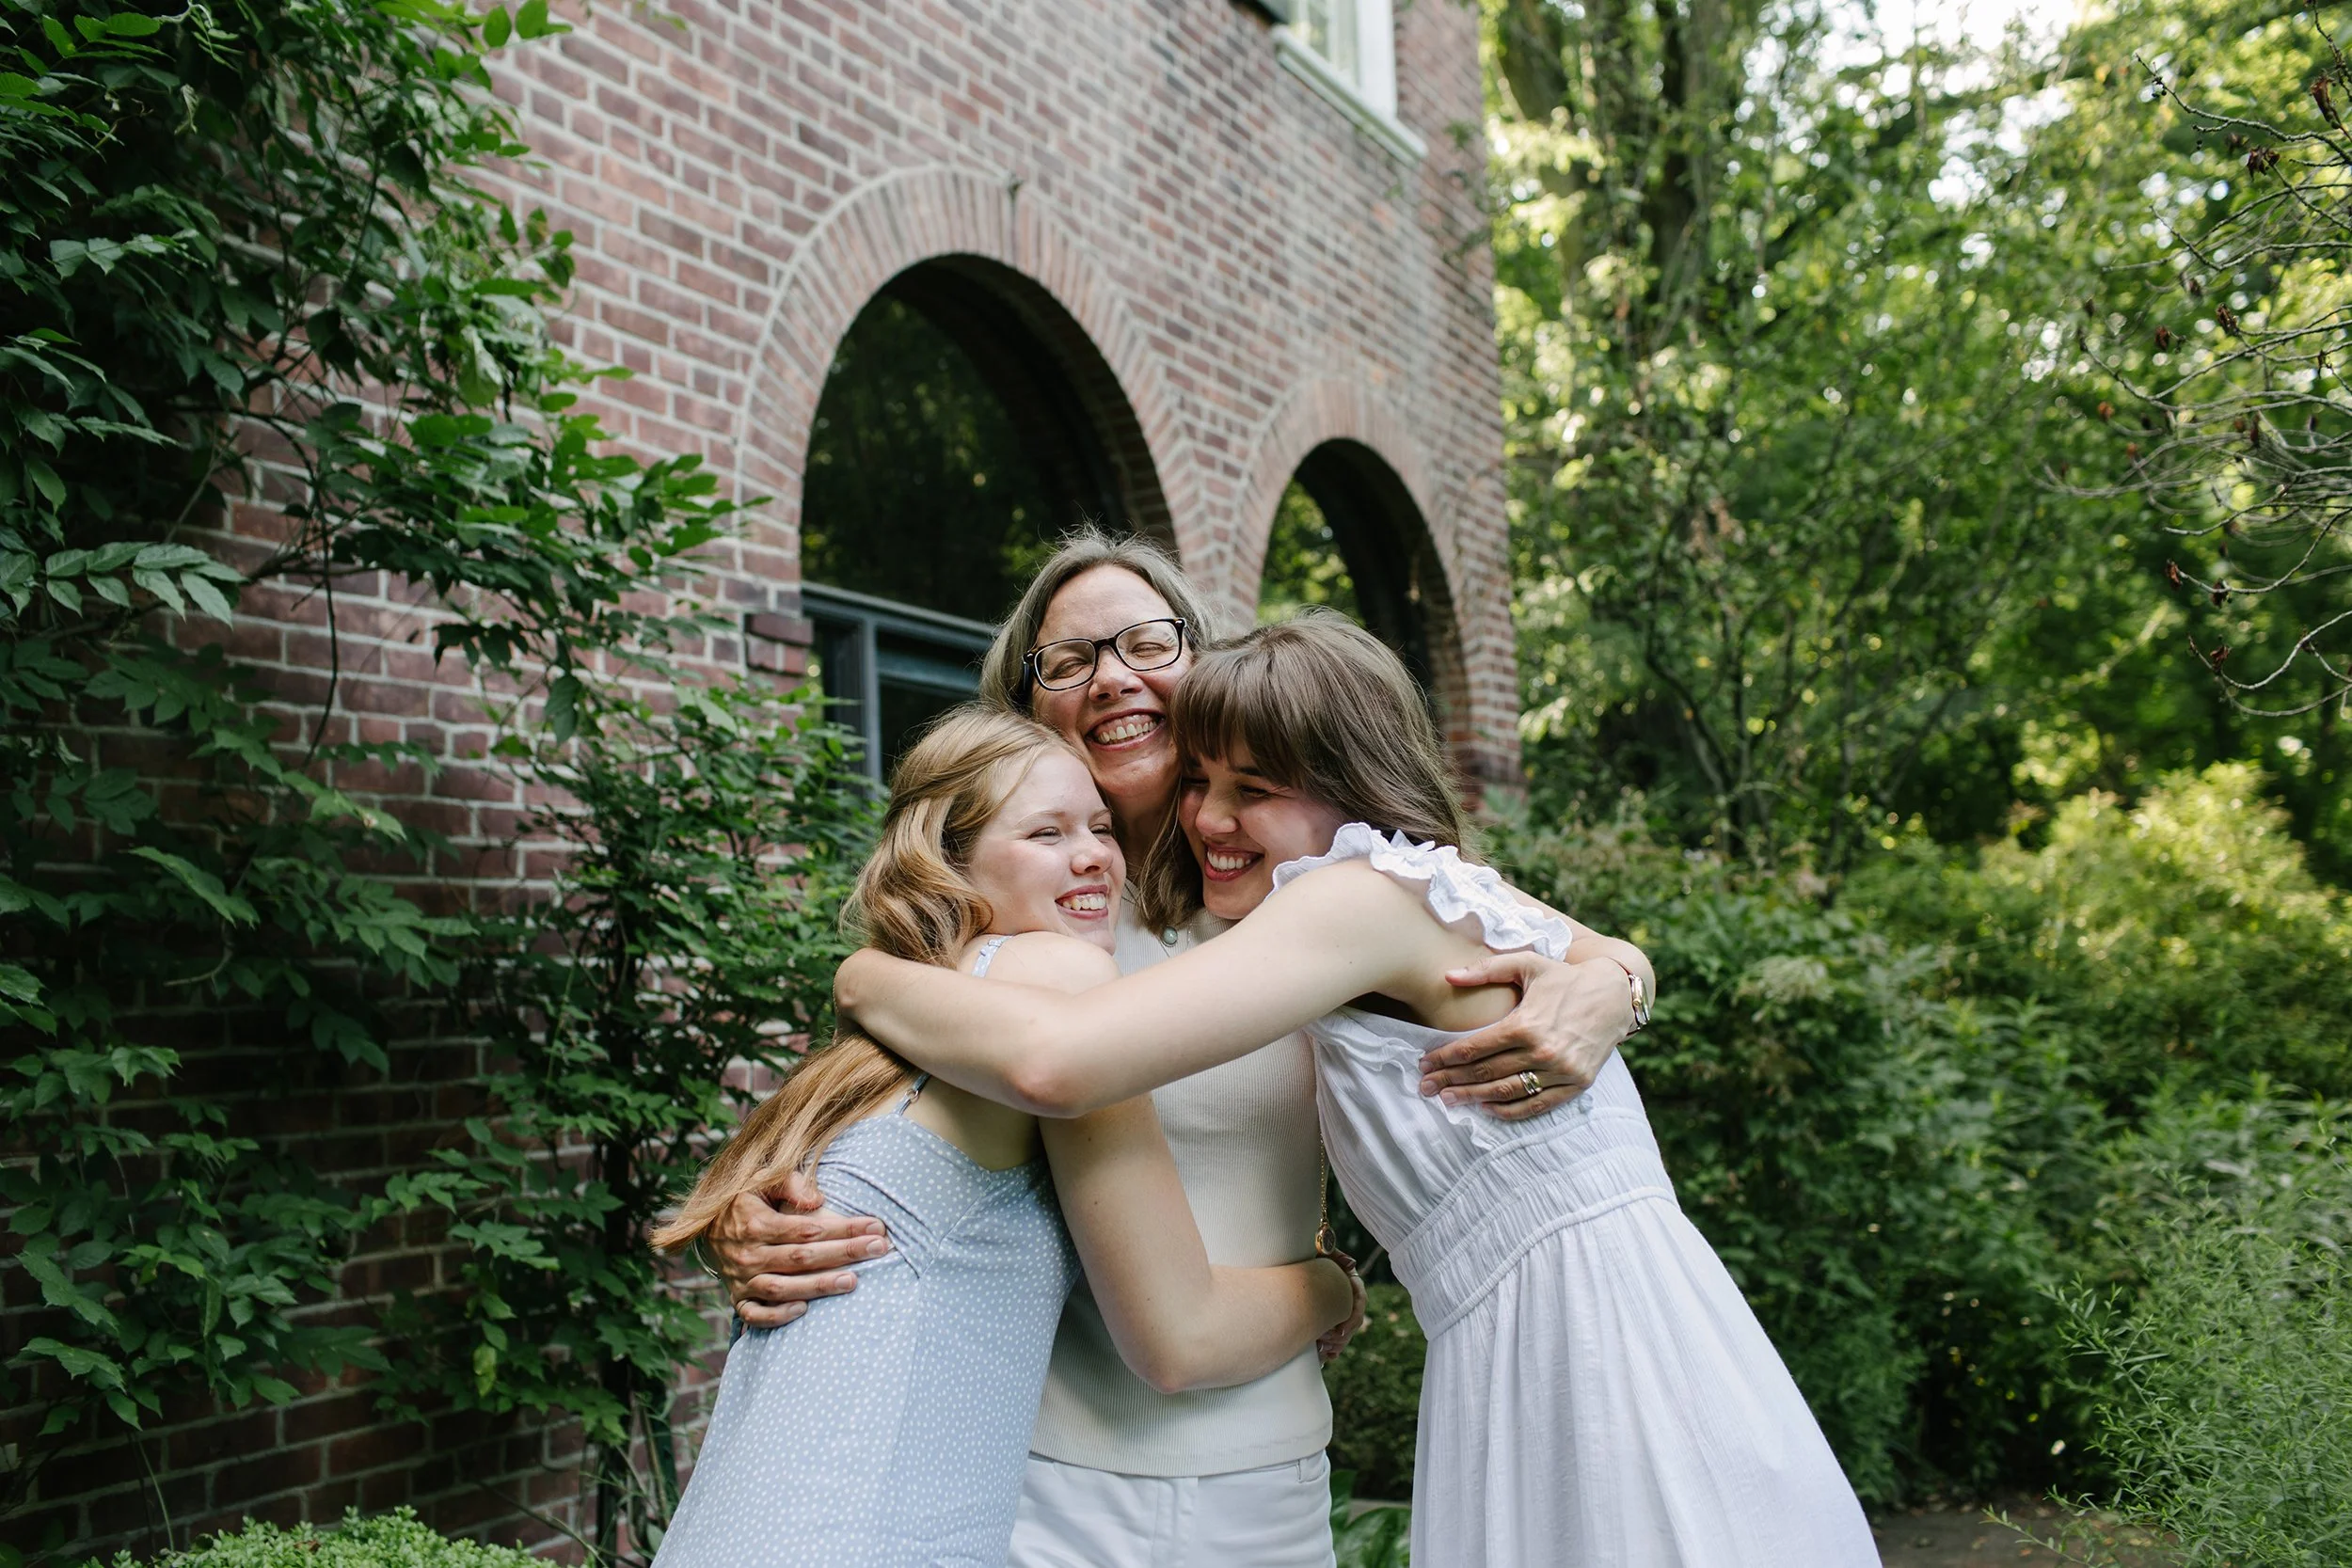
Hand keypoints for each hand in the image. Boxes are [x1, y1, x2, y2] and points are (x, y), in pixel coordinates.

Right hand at [706, 1168, 892, 1328]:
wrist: (704, 1226)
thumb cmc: (745, 1199)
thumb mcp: (762, 1180)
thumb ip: (790, 1184)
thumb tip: (818, 1200)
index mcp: (756, 1224)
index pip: (807, 1229)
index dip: (843, 1228)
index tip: (875, 1226)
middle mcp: (748, 1255)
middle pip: (802, 1258)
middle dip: (844, 1253)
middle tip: (879, 1249)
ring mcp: (742, 1280)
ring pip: (783, 1288)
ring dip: (819, 1286)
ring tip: (853, 1281)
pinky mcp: (738, 1299)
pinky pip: (756, 1314)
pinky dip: (778, 1316)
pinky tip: (805, 1310)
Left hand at [1314, 1256, 1367, 1364]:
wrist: (1294, 1254)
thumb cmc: (1310, 1251)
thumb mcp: (1320, 1248)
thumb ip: (1334, 1253)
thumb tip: (1351, 1263)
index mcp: (1349, 1280)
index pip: (1359, 1301)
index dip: (1353, 1318)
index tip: (1340, 1331)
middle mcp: (1347, 1296)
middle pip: (1354, 1321)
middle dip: (1342, 1336)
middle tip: (1325, 1343)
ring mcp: (1338, 1308)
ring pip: (1345, 1331)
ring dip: (1336, 1344)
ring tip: (1322, 1350)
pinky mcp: (1328, 1319)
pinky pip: (1334, 1338)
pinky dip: (1330, 1349)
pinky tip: (1323, 1357)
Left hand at [1416, 952, 1632, 1121]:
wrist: (1615, 995)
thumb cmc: (1565, 977)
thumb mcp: (1527, 964)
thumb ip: (1486, 970)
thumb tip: (1447, 976)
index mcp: (1526, 1023)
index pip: (1475, 1048)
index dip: (1446, 1057)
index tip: (1425, 1063)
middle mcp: (1542, 1051)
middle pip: (1486, 1073)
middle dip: (1451, 1081)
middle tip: (1426, 1087)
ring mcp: (1560, 1071)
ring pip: (1507, 1092)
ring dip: (1474, 1098)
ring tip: (1448, 1100)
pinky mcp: (1576, 1084)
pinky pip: (1536, 1104)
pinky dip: (1510, 1110)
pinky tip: (1487, 1108)